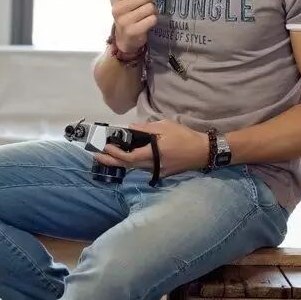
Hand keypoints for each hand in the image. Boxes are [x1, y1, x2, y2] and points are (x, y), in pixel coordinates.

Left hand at [94, 119, 209, 177]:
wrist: (204, 151)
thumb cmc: (185, 137)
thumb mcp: (165, 126)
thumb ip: (146, 128)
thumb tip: (130, 128)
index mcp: (154, 154)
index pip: (129, 157)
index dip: (115, 154)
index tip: (105, 147)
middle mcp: (154, 166)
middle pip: (128, 166)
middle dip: (110, 162)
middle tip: (96, 157)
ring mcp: (158, 171)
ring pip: (135, 168)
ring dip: (121, 162)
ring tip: (108, 156)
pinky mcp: (163, 173)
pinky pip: (144, 168)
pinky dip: (133, 163)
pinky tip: (127, 158)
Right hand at [111, 0, 157, 53]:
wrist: (125, 38)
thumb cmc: (129, 14)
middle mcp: (117, 9)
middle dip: (149, 0)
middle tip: (145, 7)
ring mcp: (124, 21)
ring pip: (150, 7)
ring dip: (152, 11)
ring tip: (146, 15)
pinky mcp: (133, 31)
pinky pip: (152, 19)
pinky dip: (153, 20)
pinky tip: (147, 23)